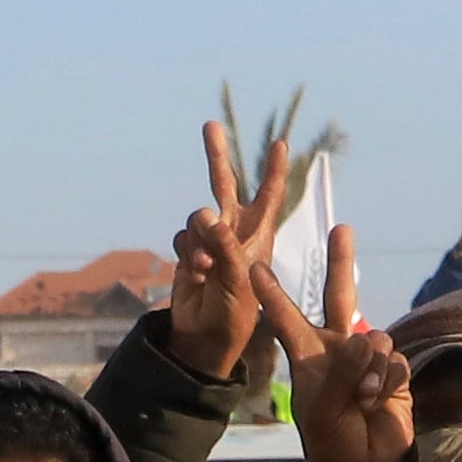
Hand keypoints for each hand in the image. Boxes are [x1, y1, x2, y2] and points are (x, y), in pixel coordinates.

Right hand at [161, 117, 308, 389]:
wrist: (205, 337)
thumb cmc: (235, 312)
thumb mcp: (238, 278)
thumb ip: (224, 243)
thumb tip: (206, 213)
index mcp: (258, 236)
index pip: (268, 196)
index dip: (272, 170)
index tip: (280, 143)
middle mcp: (234, 232)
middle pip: (225, 185)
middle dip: (217, 156)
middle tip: (210, 125)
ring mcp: (209, 241)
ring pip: (197, 217)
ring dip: (198, 240)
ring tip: (206, 269)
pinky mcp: (188, 252)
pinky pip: (182, 238)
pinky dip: (186, 254)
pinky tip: (195, 274)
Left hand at [246, 222, 418, 461]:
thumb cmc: (331, 439)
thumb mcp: (323, 408)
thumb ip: (341, 372)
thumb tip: (364, 339)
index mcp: (308, 356)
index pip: (286, 317)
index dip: (272, 293)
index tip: (254, 266)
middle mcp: (337, 348)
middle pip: (340, 297)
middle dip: (340, 263)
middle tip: (341, 227)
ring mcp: (367, 358)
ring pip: (374, 339)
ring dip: (370, 369)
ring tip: (362, 399)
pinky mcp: (394, 370)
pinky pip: (395, 361)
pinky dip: (388, 381)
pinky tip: (379, 402)